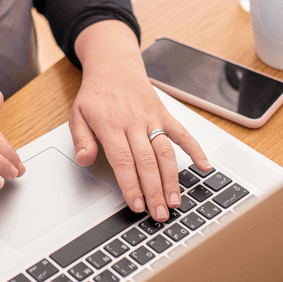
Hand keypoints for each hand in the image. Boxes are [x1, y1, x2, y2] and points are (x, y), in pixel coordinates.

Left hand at [71, 21, 210, 221]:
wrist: (114, 67)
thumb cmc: (95, 95)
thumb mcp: (77, 114)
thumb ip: (81, 139)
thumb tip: (84, 159)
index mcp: (110, 124)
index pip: (123, 160)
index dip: (131, 185)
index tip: (136, 205)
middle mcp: (133, 122)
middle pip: (146, 161)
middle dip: (154, 190)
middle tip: (159, 214)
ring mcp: (151, 118)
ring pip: (165, 152)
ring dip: (171, 178)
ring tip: (175, 201)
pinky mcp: (164, 114)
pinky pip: (182, 133)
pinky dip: (196, 149)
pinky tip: (204, 167)